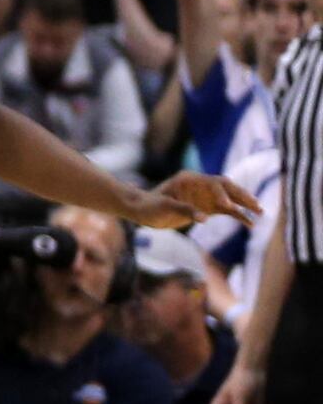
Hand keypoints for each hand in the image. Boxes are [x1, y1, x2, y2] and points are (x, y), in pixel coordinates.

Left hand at [126, 170, 265, 229]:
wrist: (142, 211)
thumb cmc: (150, 206)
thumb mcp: (164, 207)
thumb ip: (184, 210)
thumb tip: (204, 218)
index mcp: (189, 179)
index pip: (213, 183)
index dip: (223, 194)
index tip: (228, 208)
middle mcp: (200, 185)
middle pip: (227, 187)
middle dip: (242, 195)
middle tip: (256, 206)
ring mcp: (205, 196)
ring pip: (230, 198)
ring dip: (245, 204)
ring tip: (260, 213)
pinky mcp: (207, 207)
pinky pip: (227, 211)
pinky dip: (238, 216)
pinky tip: (250, 224)